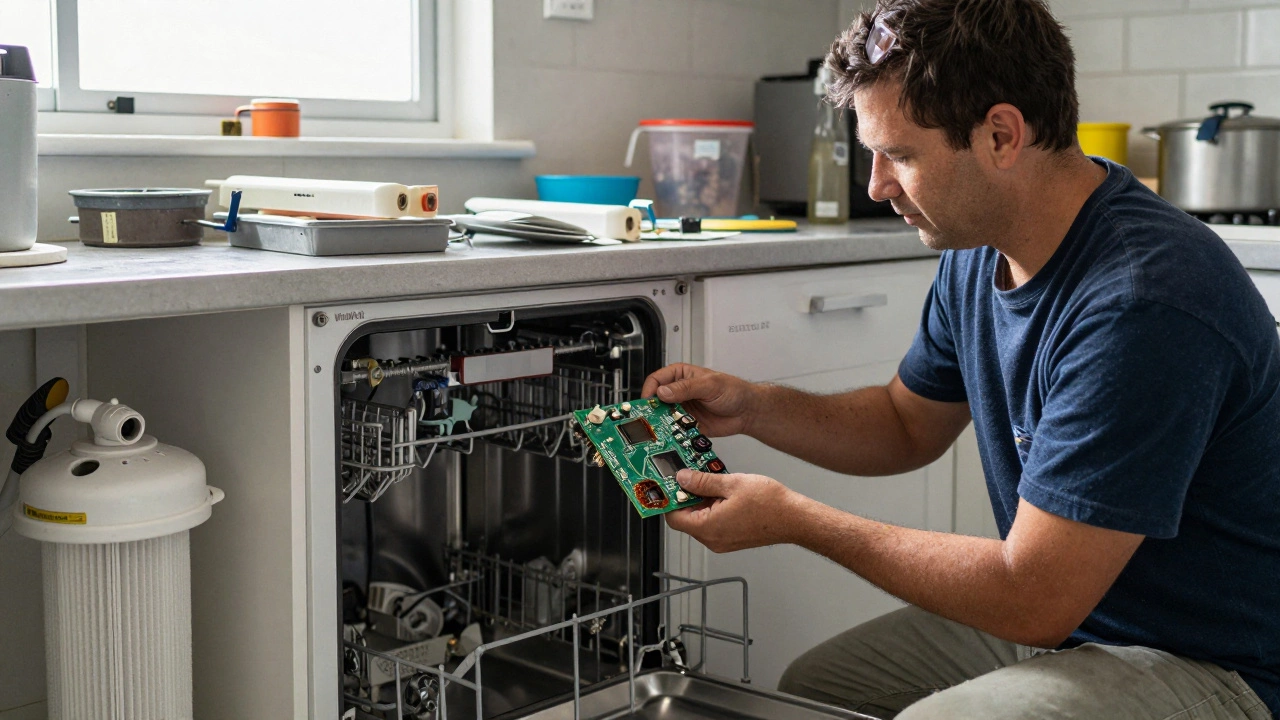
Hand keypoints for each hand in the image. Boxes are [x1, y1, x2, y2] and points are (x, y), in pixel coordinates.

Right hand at [639, 363, 757, 436]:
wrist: (747, 412)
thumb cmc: (733, 391)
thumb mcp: (710, 385)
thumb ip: (686, 388)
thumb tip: (663, 392)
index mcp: (681, 376)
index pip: (657, 380)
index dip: (650, 391)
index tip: (648, 402)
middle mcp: (679, 392)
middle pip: (657, 400)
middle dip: (652, 410)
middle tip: (649, 419)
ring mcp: (682, 409)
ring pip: (663, 416)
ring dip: (661, 423)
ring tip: (662, 429)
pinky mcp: (687, 425)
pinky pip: (674, 430)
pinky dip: (672, 434)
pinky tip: (673, 436)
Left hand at [665, 469, 799, 552]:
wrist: (795, 518)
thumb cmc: (771, 504)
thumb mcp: (731, 483)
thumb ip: (702, 481)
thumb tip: (683, 478)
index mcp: (708, 528)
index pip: (673, 517)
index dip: (668, 499)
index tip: (667, 485)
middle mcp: (713, 539)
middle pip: (685, 518)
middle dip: (685, 496)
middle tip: (689, 475)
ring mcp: (722, 541)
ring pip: (699, 519)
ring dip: (700, 501)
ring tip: (709, 480)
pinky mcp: (732, 538)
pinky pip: (712, 523)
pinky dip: (711, 507)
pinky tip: (721, 491)